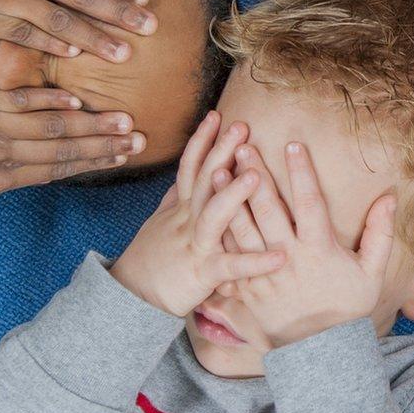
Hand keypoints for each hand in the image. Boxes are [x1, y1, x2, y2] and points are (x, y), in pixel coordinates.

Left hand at [0, 81, 141, 203]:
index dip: (94, 163)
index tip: (123, 157)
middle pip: (64, 150)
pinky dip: (50, 102)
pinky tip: (76, 101)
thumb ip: (3, 178)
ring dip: (89, 124)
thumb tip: (33, 172)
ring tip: (120, 119)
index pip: (58, 169)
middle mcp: (3, 156)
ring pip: (50, 127)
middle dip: (104, 145)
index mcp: (2, 179)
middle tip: (139, 138)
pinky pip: (22, 101)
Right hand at [112, 114, 285, 315]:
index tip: (216, 114)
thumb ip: (176, 197)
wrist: (132, 297)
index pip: (191, 167)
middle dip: (221, 152)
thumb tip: (185, 174)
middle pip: (204, 180)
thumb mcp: (161, 222)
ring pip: (214, 216)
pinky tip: (281, 256)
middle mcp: (187, 220)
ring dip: (234, 195)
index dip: (202, 140)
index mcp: (182, 208)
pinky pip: (232, 266)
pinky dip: (256, 262)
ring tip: (256, 176)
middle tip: (241, 126)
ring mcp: (195, 244)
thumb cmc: (153, 258)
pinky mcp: (203, 272)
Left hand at [228, 141, 394, 345]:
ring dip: (229, 199)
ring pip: (242, 230)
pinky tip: (209, 212)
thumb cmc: (348, 308)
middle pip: (268, 210)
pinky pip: (230, 257)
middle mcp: (289, 259)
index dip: (302, 172)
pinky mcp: (247, 289)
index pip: (310, 203)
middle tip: (243, 146)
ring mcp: (265, 274)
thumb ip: (380, 234)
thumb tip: (389, 197)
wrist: (319, 353)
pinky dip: (219, 232)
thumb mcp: (372, 273)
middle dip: (256, 176)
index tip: (294, 144)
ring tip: (218, 170)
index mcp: (319, 250)